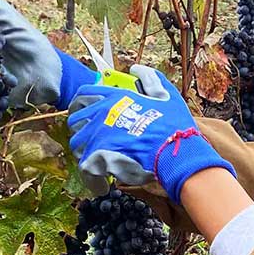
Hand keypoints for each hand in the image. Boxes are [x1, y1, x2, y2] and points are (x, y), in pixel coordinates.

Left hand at [68, 67, 233, 202]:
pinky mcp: (98, 155)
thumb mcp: (166, 95)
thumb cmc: (175, 126)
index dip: (78, 106)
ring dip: (86, 155)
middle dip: (80, 132)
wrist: (178, 152)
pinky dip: (93, 180)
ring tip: (99, 163)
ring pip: (77, 145)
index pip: (83, 95)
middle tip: (91, 144)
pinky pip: (85, 168)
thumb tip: (136, 68)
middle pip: (75, 121)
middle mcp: (102, 112)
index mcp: (115, 97)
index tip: (81, 115)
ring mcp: (98, 134)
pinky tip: (102, 185)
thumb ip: (150, 78)